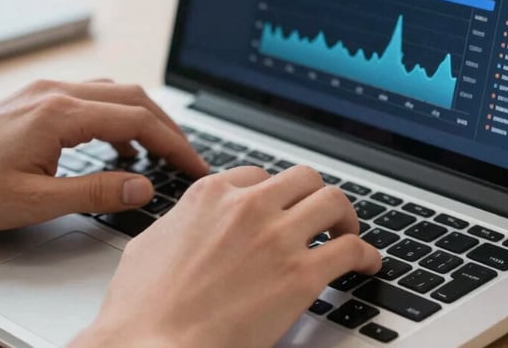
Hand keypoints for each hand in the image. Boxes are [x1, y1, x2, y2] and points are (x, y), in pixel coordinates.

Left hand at [0, 80, 206, 230]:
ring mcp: (47, 91)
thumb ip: (97, 192)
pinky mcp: (38, 99)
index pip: (138, 121)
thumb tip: (143, 187)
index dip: (174, 144)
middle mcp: (58, 93)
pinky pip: (93, 98)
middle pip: (134, 98)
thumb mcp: (36, 202)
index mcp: (61, 114)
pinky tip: (118, 146)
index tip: (194, 165)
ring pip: (115, 93)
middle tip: (186, 158)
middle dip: (167, 128)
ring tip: (160, 151)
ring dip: (144, 119)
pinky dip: (117, 118)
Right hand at [73, 165, 381, 347]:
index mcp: (211, 196)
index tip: (282, 208)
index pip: (259, 176)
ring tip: (347, 233)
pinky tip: (366, 263)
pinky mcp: (300, 275)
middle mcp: (248, 207)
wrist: (150, 346)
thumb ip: (182, 223)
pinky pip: (351, 249)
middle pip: (304, 179)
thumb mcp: (150, 245)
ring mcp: (277, 238)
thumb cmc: (141, 308)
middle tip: (321, 215)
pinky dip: (365, 254)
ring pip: (333, 201)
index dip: (275, 195)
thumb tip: (192, 223)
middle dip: (314, 195)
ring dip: (345, 217)